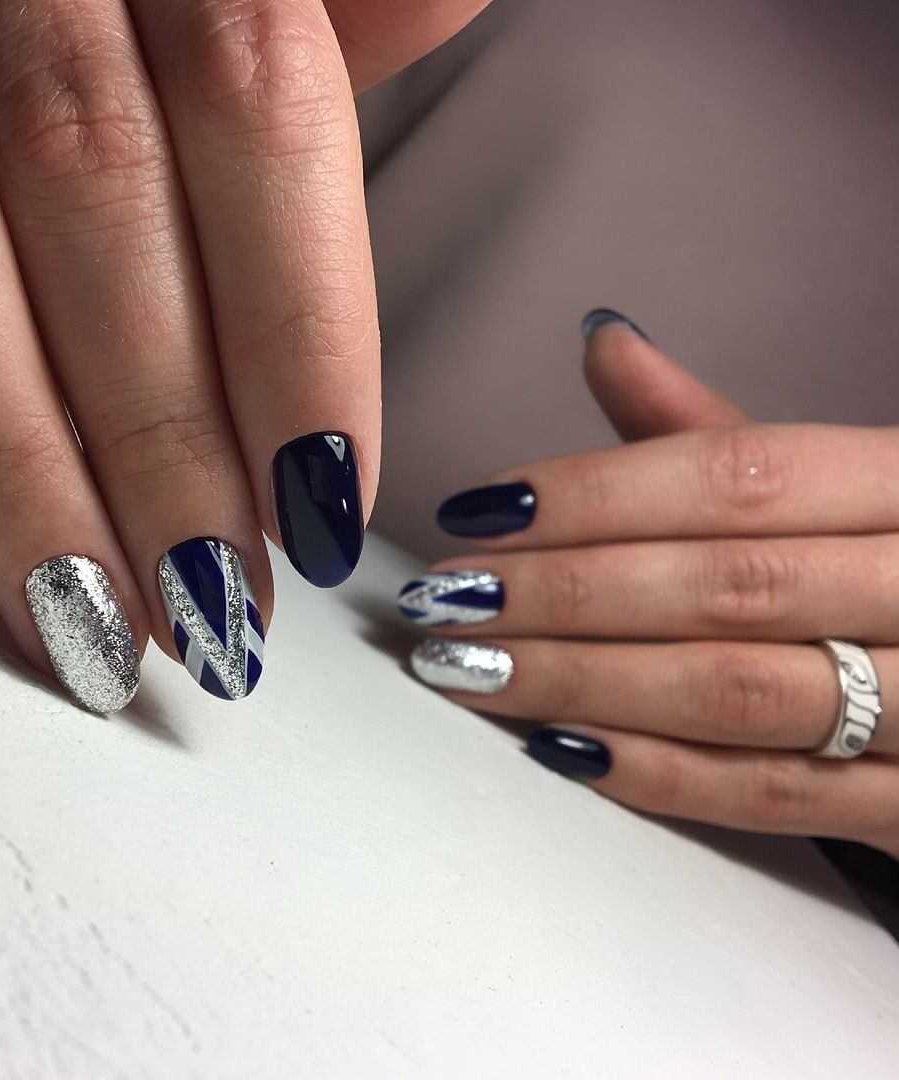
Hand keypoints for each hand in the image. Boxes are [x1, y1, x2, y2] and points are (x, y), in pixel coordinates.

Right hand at [0, 0, 490, 709]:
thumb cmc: (154, 4)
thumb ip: (348, 13)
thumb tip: (435, 23)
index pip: (255, 106)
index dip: (297, 330)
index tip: (322, 509)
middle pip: (88, 188)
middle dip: (161, 437)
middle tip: (214, 607)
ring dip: (8, 461)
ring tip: (89, 626)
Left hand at [402, 311, 898, 858]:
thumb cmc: (896, 562)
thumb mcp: (837, 485)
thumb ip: (716, 427)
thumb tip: (603, 339)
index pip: (736, 476)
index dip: (596, 495)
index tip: (480, 512)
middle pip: (724, 587)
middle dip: (565, 594)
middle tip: (447, 602)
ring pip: (737, 693)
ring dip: (584, 682)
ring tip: (469, 670)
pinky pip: (772, 797)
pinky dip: (657, 774)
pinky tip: (554, 745)